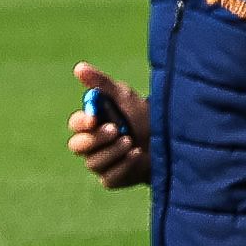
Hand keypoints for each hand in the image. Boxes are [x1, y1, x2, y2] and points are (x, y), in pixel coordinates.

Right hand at [64, 64, 149, 189]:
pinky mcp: (113, 179)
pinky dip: (124, 165)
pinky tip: (138, 155)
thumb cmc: (144, 115)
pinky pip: (109, 177)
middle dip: (96, 139)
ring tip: (132, 141)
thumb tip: (78, 67)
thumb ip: (101, 84)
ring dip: (114, 151)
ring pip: (94, 162)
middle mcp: (92, 145)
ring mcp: (101, 164)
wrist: (169, 139)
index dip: (82, 122)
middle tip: (116, 130)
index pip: (76, 124)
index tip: (94, 118)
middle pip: (78, 146)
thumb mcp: (125, 96)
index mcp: (91, 124)